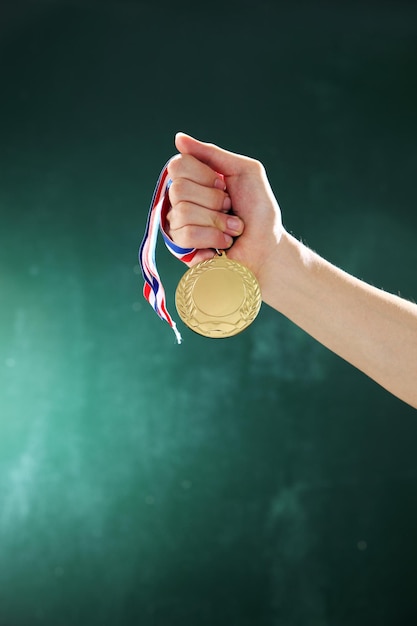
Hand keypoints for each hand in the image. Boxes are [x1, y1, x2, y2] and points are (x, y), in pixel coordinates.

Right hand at [166, 133, 283, 296]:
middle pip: (178, 189)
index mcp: (194, 180)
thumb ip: (213, 154)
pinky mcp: (182, 250)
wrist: (268, 247)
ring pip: (183, 213)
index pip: (178, 166)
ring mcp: (179, 226)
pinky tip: (222, 244)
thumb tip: (178, 138)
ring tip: (231, 229)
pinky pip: (186, 236)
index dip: (205, 176)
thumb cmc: (259, 211)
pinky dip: (213, 238)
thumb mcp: (245, 171)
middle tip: (230, 208)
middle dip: (214, 200)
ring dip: (217, 222)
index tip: (224, 185)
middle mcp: (182, 201)